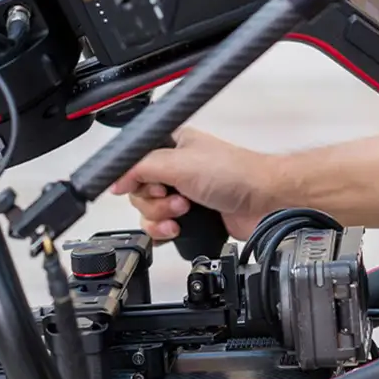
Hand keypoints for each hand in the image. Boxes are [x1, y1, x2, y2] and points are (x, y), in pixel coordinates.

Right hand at [110, 126, 281, 242]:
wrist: (264, 202)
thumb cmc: (235, 174)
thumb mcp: (178, 164)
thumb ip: (140, 168)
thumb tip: (115, 179)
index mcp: (171, 146)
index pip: (134, 164)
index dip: (136, 179)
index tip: (149, 186)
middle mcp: (174, 169)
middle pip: (138, 192)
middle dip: (154, 202)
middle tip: (176, 199)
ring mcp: (181, 194)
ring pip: (148, 213)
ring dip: (161, 218)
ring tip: (184, 213)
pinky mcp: (189, 218)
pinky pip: (161, 229)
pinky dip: (166, 232)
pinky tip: (179, 228)